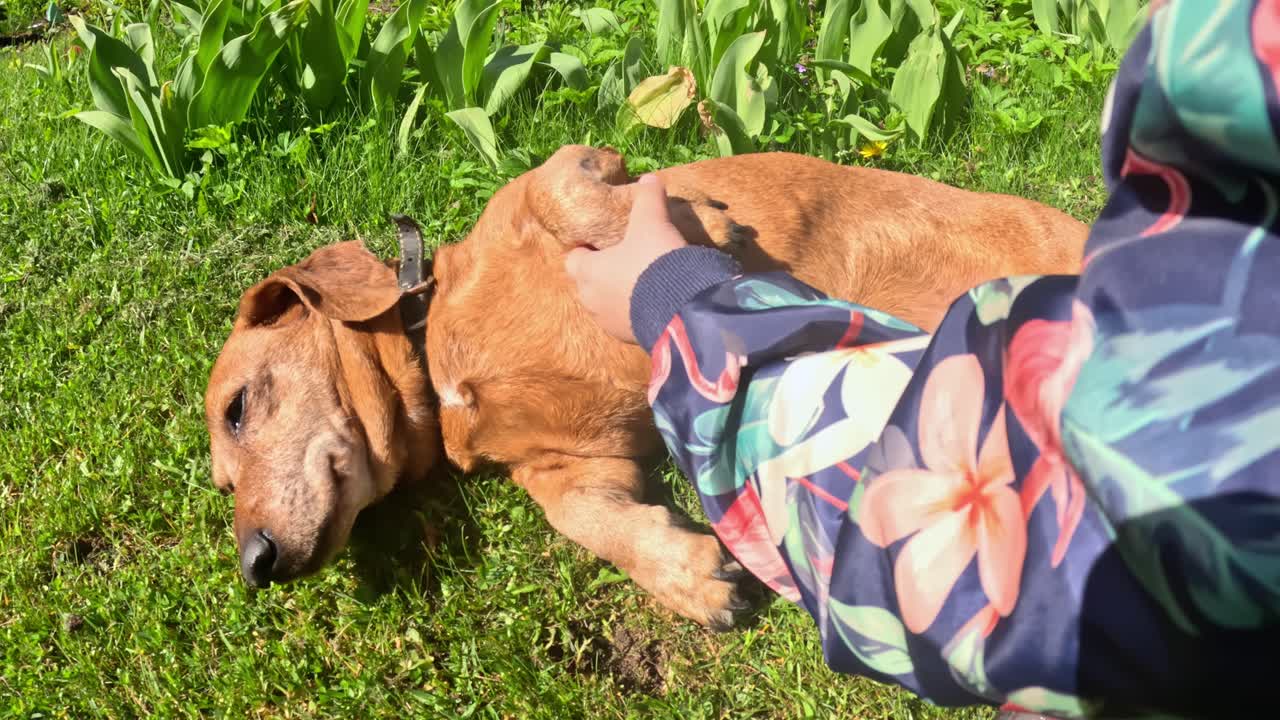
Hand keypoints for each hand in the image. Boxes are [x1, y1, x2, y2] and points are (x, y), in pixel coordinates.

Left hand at [565, 174, 688, 343]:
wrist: (680, 310)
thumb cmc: (654, 262)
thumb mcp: (652, 222)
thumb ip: (648, 198)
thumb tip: (649, 178)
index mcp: (587, 271)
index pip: (573, 258)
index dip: (586, 248)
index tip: (603, 242)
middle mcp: (591, 300)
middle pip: (588, 282)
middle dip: (603, 271)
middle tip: (626, 258)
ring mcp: (609, 323)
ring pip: (606, 304)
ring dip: (619, 293)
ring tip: (644, 280)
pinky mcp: (629, 339)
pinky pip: (626, 321)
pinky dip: (635, 310)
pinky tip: (655, 300)